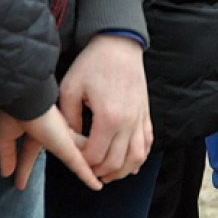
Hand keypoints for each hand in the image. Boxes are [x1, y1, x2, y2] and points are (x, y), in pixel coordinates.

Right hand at [0, 106, 100, 190]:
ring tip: (95, 184)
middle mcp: (52, 133)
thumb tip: (6, 173)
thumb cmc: (12, 109)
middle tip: (78, 181)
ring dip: (85, 169)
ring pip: (77, 157)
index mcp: (35, 130)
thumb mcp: (5, 136)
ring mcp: (62, 138)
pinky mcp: (67, 144)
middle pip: (63, 155)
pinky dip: (87, 175)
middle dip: (72, 167)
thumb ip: (7, 154)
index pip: (29, 152)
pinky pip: (79, 164)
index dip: (24, 168)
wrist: (24, 95)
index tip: (19, 184)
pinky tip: (96, 185)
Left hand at [58, 34, 151, 183]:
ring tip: (107, 174)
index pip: (95, 156)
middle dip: (99, 171)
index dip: (82, 163)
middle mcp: (128, 121)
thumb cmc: (92, 64)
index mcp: (108, 117)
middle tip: (87, 170)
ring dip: (122, 171)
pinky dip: (140, 157)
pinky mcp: (145, 112)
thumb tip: (70, 141)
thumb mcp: (70, 90)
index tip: (74, 159)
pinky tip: (129, 163)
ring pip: (136, 157)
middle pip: (116, 162)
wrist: (119, 43)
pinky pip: (148, 142)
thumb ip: (69, 120)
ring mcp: (140, 117)